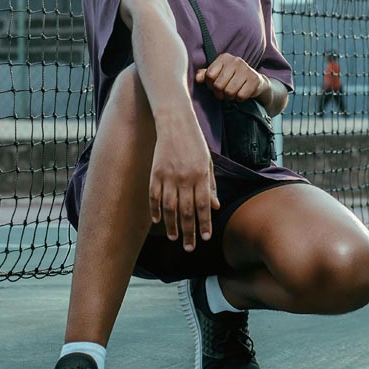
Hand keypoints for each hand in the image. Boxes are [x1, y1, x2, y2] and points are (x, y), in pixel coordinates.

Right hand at [149, 118, 219, 251]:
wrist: (175, 121)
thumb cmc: (194, 142)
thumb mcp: (208, 162)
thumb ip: (211, 185)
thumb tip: (215, 207)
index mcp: (201, 175)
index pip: (203, 205)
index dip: (204, 223)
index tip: (205, 238)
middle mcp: (185, 177)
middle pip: (187, 211)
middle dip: (189, 232)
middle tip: (190, 248)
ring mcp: (169, 175)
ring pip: (169, 208)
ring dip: (172, 225)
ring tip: (175, 238)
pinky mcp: (155, 172)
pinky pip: (154, 196)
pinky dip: (155, 210)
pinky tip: (158, 221)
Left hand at [195, 53, 268, 102]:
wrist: (254, 80)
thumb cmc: (231, 77)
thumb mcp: (218, 73)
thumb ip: (205, 74)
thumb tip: (197, 78)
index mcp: (224, 58)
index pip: (209, 75)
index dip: (210, 84)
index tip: (214, 85)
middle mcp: (235, 61)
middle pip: (218, 85)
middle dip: (219, 92)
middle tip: (223, 92)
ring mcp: (246, 69)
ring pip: (229, 92)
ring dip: (229, 96)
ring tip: (232, 92)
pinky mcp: (254, 79)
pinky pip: (241, 96)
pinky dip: (239, 98)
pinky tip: (241, 92)